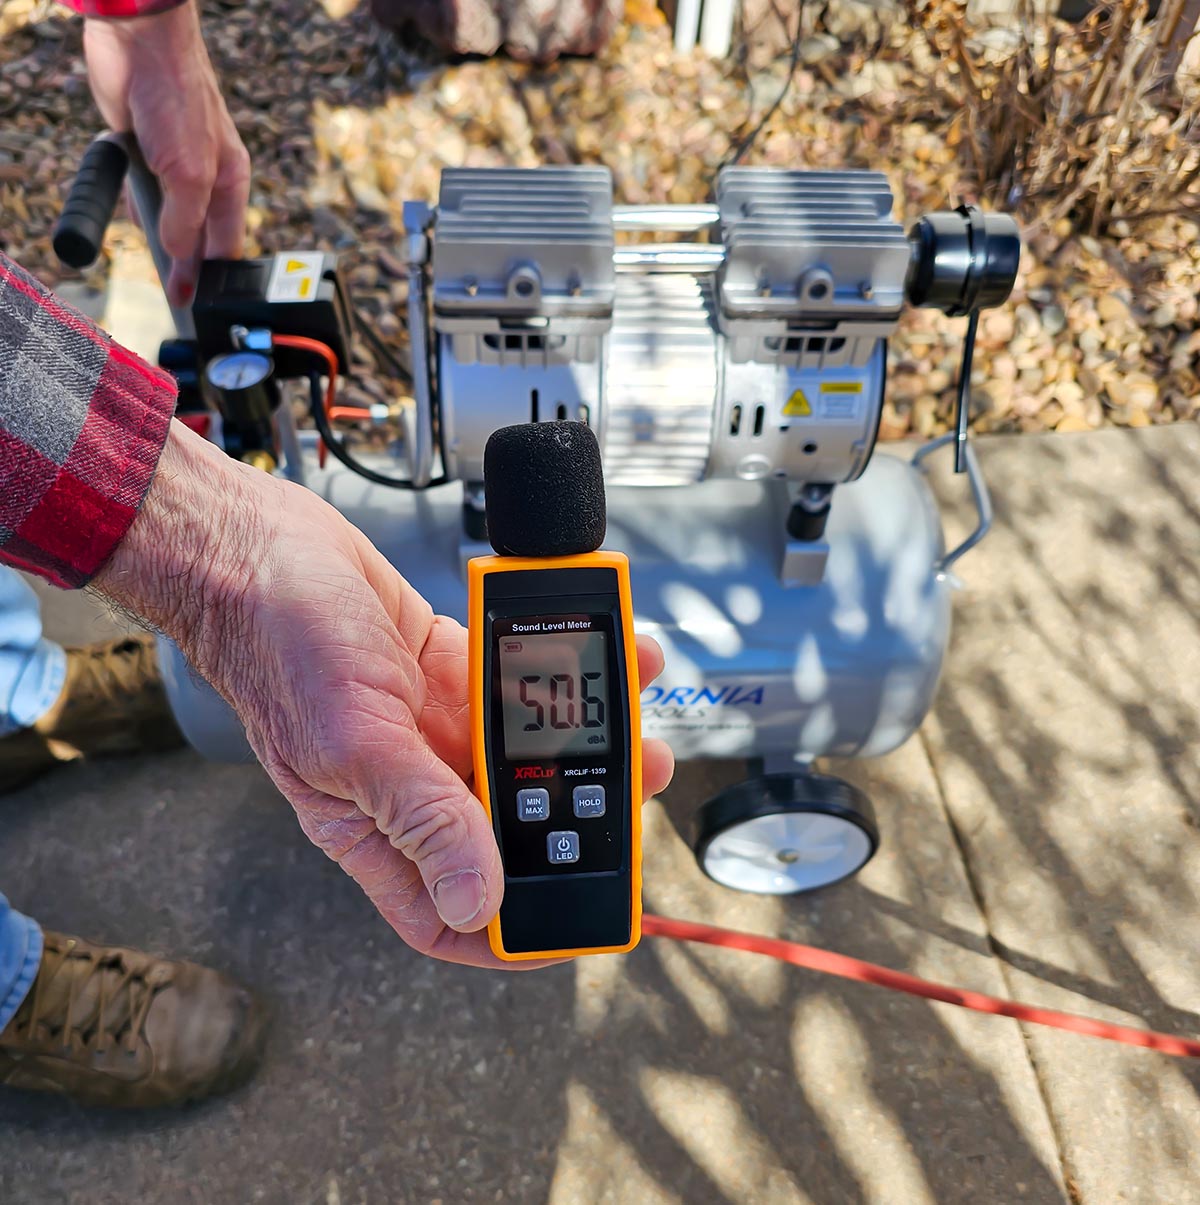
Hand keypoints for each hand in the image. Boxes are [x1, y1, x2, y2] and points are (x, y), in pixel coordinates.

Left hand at [84, 3, 249, 306]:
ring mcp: (174, 165)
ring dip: (158, 231)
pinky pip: (141, 192)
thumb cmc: (178, 99)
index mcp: (232, 183)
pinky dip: (135, 202)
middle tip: (175, 293)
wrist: (137, 44)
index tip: (198, 306)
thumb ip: (184, 222)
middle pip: (198, 236)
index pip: (226, 247)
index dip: (212, 279)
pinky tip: (132, 205)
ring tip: (157, 253)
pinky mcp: (143, 151)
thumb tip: (177, 258)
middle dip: (186, 262)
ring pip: (168, 216)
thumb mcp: (189, 175)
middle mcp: (207, 178)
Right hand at [95, 424, 674, 968]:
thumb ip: (422, 818)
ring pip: (522, 752)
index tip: (582, 916)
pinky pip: (516, 684)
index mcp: (374, 828)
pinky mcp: (447, 672)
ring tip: (633, 715)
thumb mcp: (356, 744)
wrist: (262, 550)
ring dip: (580, 737)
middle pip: (507, 826)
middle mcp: (409, 784)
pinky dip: (556, 672)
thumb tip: (477, 901)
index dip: (513, 928)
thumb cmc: (278, 647)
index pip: (449, 911)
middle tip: (634, 788)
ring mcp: (432, 727)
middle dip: (576, 813)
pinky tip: (592, 654)